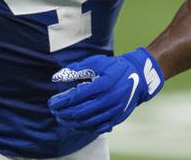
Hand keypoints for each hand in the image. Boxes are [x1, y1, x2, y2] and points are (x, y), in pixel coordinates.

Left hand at [48, 47, 162, 133]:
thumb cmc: (113, 67)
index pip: (76, 96)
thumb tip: (55, 78)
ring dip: (71, 122)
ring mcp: (113, 111)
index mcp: (103, 84)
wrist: (139, 76)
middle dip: (63, 113)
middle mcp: (109, 99)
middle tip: (54, 111)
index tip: (52, 102)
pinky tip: (75, 123)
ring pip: (87, 122)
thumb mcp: (96, 62)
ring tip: (62, 118)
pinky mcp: (117, 118)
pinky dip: (84, 127)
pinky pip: (97, 128)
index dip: (61, 101)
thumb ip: (75, 70)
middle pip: (80, 112)